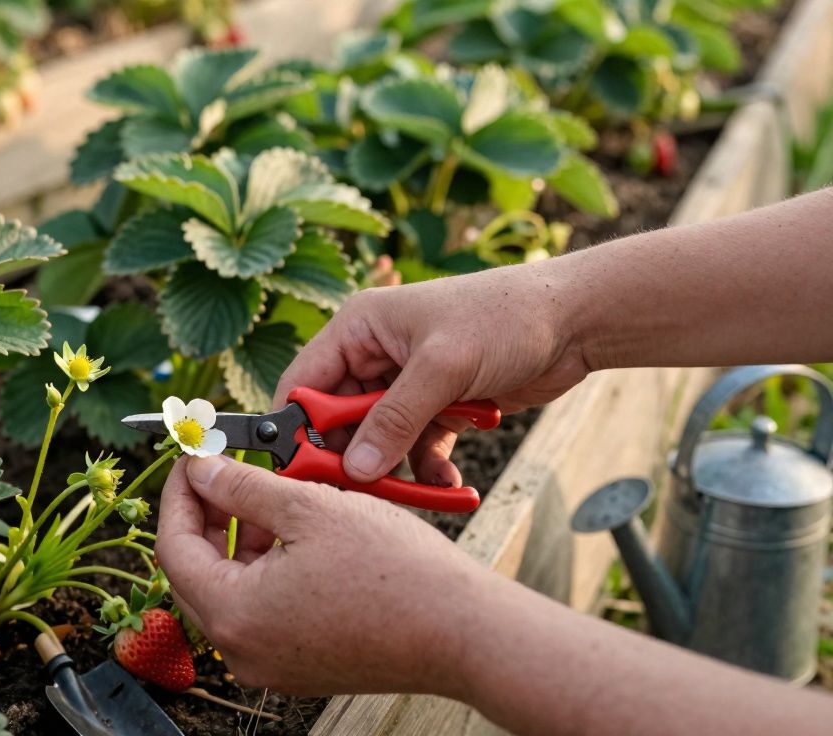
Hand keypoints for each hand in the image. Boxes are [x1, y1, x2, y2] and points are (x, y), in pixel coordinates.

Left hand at [155, 454, 489, 696]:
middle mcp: (242, 650)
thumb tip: (202, 471)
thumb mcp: (309, 508)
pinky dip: (265, 571)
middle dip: (206, 517)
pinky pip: (261, 613)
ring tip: (267, 496)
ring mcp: (271, 664)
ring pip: (229, 591)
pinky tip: (291, 535)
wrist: (462, 631)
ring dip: (238, 541)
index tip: (193, 461)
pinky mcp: (300, 666)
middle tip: (222, 472)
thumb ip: (243, 487)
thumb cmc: (396, 573)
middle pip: (195, 573)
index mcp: (234, 615)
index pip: (173, 548)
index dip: (179, 495)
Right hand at [276, 265, 590, 484]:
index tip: (300, 470)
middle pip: (339, 420)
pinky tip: (451, 484)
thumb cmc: (505, 318)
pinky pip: (416, 447)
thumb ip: (394, 419)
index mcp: (359, 328)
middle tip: (360, 494)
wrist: (574, 320)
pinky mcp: (437, 406)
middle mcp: (375, 355)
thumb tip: (354, 468)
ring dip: (396, 470)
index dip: (296, 427)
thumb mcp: (442, 368)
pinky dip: (428, 467)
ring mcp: (406, 383)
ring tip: (418, 494)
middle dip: (352, 458)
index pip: (304, 382)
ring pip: (379, 440)